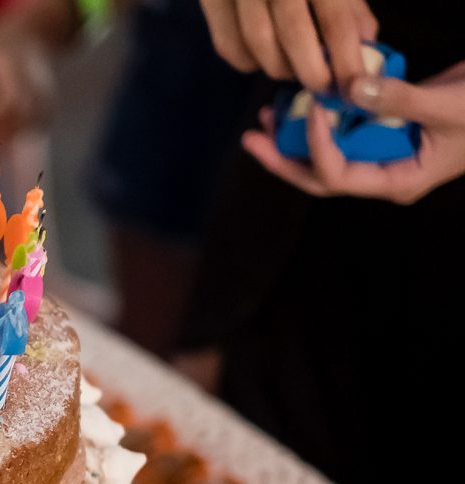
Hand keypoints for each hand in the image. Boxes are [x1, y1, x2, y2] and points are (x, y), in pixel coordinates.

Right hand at [200, 0, 376, 90]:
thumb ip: (350, 5)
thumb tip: (365, 45)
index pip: (335, 20)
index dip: (346, 60)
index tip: (352, 89)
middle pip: (293, 35)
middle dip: (311, 72)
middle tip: (322, 87)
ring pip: (257, 46)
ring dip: (280, 68)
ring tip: (295, 70)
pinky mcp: (211, 1)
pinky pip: (228, 46)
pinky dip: (248, 62)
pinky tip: (263, 56)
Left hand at [242, 62, 464, 203]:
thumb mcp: (445, 105)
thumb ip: (398, 99)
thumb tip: (347, 88)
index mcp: (396, 181)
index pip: (338, 176)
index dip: (317, 147)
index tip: (314, 110)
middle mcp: (382, 173)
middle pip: (319, 176)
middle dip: (283, 159)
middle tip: (250, 139)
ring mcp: (381, 154)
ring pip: (326, 154)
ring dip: (295, 137)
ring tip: (267, 115)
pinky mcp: (382, 132)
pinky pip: (343, 131)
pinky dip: (323, 117)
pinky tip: (302, 99)